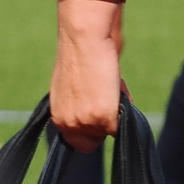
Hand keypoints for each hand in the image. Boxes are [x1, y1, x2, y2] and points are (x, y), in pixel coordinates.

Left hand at [50, 0, 124, 153]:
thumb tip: (102, 101)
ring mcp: (85, 122)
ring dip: (114, 114)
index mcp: (58, 115)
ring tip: (110, 87)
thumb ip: (83, 100)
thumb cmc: (82, 51)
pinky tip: (117, 85)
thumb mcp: (76, 84)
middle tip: (106, 100)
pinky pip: (121, 124)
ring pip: (107, 133)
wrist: (84, 39)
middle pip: (91, 143)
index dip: (90, 129)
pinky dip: (125, 108)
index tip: (98, 113)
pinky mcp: (103, 117)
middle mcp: (67, 122)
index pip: (76, 140)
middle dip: (102, 126)